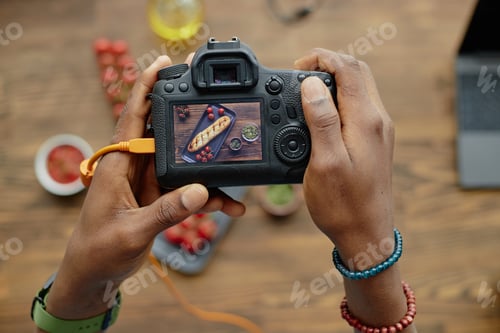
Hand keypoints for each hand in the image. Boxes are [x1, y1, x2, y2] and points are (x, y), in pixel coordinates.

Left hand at [43, 55, 244, 321]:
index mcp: (120, 163)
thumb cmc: (100, 249)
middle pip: (165, 130)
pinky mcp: (162, 198)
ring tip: (238, 170)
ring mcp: (151, 181)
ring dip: (210, 166)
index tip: (165, 64)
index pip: (133, 115)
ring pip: (185, 162)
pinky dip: (210, 197)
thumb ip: (167, 211)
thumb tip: (201, 191)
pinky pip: (190, 190)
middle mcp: (137, 165)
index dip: (147, 87)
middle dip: (189, 114)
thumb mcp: (132, 230)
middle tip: (213, 96)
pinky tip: (231, 206)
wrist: (96, 273)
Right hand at [295, 49, 394, 254]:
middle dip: (328, 64)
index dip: (322, 58)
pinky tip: (320, 114)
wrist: (367, 235)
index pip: (348, 68)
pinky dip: (339, 99)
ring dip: (334, 81)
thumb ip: (321, 120)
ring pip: (359, 88)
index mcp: (366, 120)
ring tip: (306, 92)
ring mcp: (379, 131)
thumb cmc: (343, 205)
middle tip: (300, 75)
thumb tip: (312, 84)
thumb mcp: (325, 162)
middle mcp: (378, 121)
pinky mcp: (375, 142)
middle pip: (357, 72)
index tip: (297, 66)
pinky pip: (358, 106)